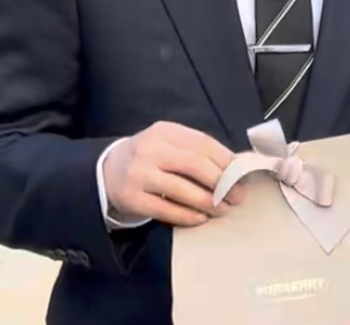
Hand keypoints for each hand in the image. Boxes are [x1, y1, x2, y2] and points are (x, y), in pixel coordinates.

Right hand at [101, 121, 245, 226]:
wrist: (108, 171)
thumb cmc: (150, 157)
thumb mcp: (169, 143)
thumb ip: (197, 151)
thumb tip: (235, 167)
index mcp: (165, 131)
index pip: (203, 144)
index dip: (226, 161)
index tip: (242, 176)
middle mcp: (151, 149)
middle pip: (196, 165)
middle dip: (222, 183)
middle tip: (237, 196)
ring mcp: (140, 174)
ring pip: (183, 190)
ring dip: (208, 202)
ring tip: (222, 209)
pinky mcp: (133, 198)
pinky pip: (167, 209)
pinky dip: (188, 216)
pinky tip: (201, 218)